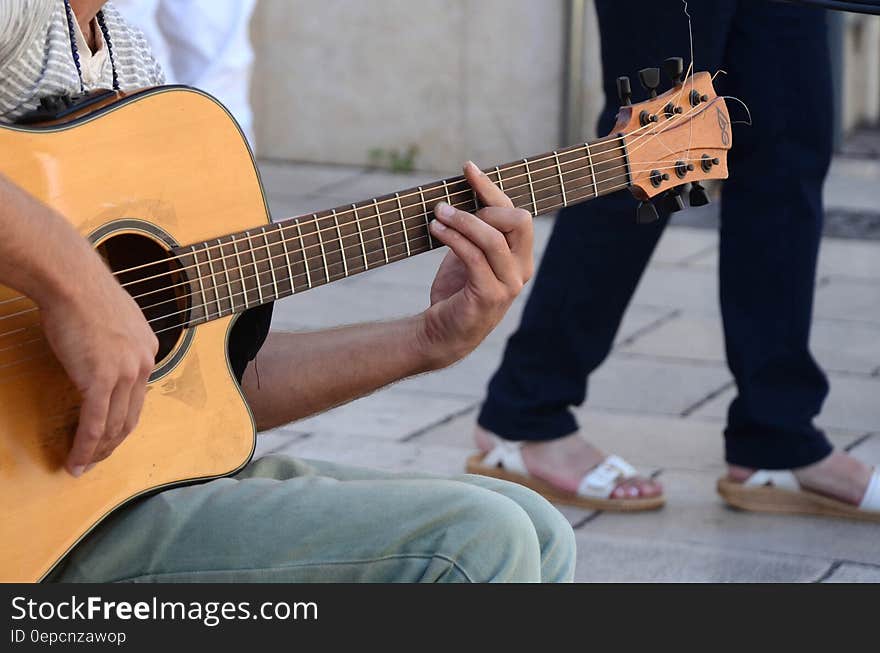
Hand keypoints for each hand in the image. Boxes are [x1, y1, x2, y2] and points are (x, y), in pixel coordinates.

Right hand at [39, 254, 157, 476]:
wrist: (72, 280)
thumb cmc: (83, 293)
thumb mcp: (112, 320)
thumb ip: (114, 343)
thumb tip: (100, 357)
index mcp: (148, 350)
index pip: (138, 397)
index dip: (122, 421)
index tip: (107, 436)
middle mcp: (143, 363)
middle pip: (131, 416)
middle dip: (113, 444)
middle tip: (95, 461)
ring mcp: (125, 373)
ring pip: (115, 426)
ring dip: (97, 452)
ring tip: (82, 466)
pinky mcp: (101, 379)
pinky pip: (95, 423)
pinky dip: (85, 446)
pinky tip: (75, 460)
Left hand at [418, 161, 533, 366]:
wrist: (442, 333)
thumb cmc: (456, 292)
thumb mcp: (468, 255)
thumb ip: (476, 230)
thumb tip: (465, 191)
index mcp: (521, 257)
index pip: (515, 213)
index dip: (491, 188)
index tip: (467, 168)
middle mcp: (522, 269)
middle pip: (517, 221)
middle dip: (483, 207)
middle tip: (448, 209)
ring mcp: (509, 284)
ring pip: (492, 238)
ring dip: (462, 221)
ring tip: (437, 214)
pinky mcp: (489, 295)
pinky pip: (474, 256)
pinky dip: (453, 238)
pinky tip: (435, 230)